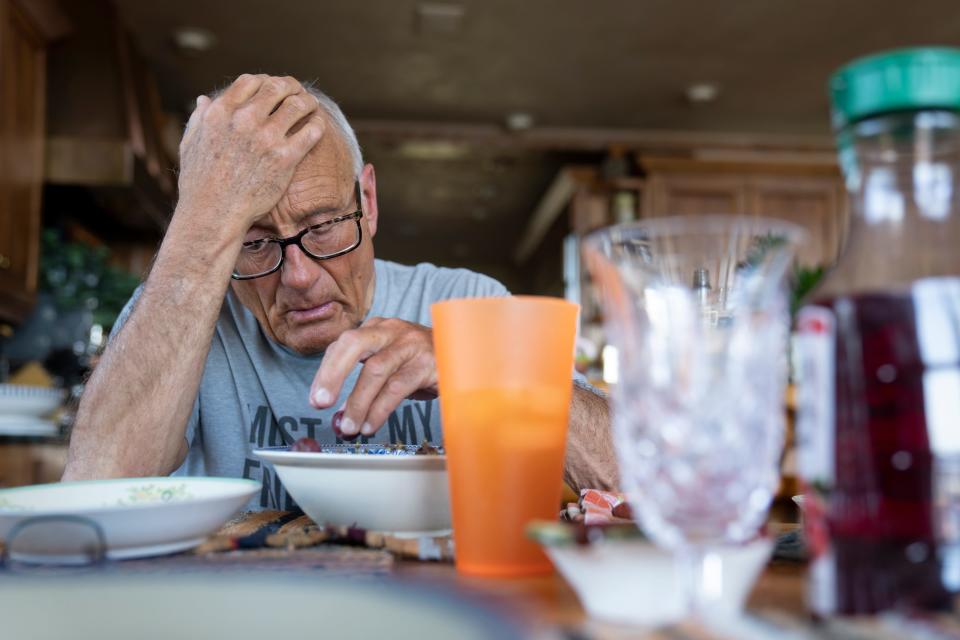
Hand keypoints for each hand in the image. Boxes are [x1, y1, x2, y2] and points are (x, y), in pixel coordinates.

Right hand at [176, 74, 324, 230]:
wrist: (213, 214)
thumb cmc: (199, 183)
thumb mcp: (190, 144)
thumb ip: (199, 118)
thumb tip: (204, 99)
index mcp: (221, 113)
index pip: (251, 81)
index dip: (266, 81)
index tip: (273, 87)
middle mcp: (244, 120)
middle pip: (277, 87)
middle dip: (291, 86)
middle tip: (298, 92)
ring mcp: (266, 138)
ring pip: (298, 105)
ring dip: (308, 102)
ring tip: (312, 106)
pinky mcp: (285, 158)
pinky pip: (311, 132)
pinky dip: (317, 125)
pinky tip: (318, 126)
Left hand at [308, 317, 438, 437]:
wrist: (464, 357)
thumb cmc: (421, 364)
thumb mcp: (390, 368)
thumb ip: (364, 388)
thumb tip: (339, 418)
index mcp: (377, 328)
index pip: (342, 345)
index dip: (326, 372)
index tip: (316, 399)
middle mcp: (390, 330)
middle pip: (353, 344)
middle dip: (332, 374)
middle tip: (320, 403)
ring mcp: (410, 344)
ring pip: (375, 369)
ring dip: (357, 402)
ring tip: (349, 427)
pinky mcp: (427, 363)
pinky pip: (397, 387)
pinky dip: (380, 409)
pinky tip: (370, 424)